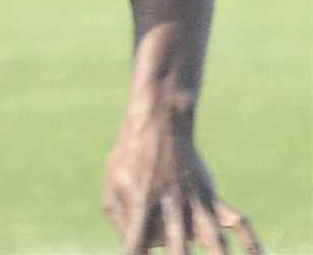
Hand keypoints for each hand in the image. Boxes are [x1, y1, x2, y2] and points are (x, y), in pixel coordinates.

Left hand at [102, 116, 261, 253]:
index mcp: (141, 204)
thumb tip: (133, 246)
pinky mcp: (212, 198)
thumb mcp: (112, 181)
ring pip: (214, 242)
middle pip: (178, 250)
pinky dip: (252, 243)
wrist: (159, 123)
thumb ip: (117, 217)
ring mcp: (195, 203)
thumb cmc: (131, 155)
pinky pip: (238, 223)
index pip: (137, 244)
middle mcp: (170, 207)